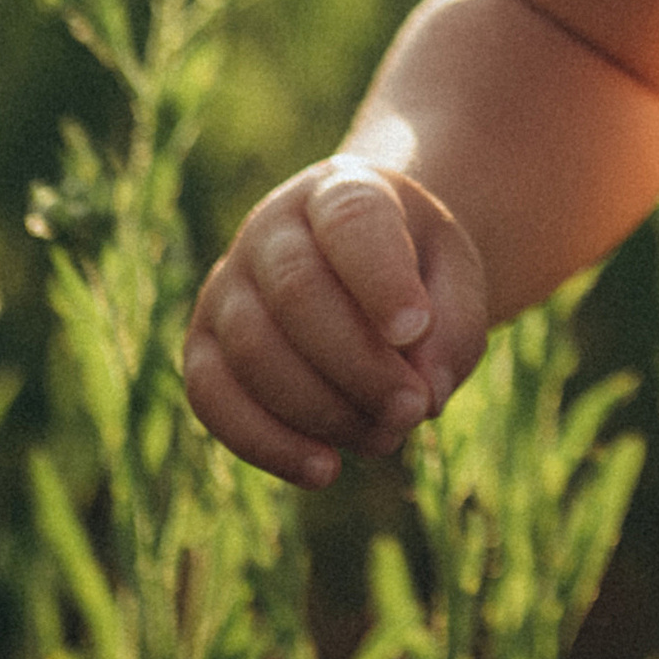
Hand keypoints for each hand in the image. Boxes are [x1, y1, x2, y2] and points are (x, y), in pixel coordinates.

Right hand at [183, 159, 488, 488]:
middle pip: (296, 291)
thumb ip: (455, 329)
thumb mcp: (456, 278)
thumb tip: (425, 399)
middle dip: (358, 364)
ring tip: (385, 438)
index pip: (351, 221)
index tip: (412, 330)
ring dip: (322, 409)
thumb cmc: (415, 269)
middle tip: (413, 409)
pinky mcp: (202, 346)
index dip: (379, 278)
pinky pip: (212, 398)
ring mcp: (227, 286)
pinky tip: (325, 470)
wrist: (364, 266)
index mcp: (342, 189)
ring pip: (253, 350)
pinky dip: (266, 443)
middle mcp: (271, 228)